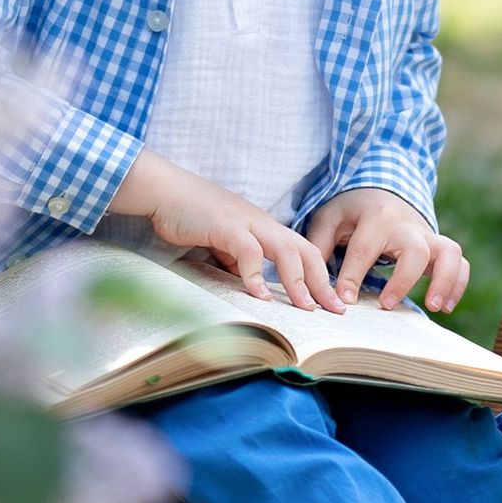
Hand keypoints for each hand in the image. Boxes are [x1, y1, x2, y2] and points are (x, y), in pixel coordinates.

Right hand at [115, 149, 342, 309]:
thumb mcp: (223, 245)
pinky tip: (260, 297)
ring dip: (299, 282)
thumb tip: (252, 289)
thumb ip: (240, 264)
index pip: (304, 252)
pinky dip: (257, 276)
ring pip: (286, 251)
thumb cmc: (192, 217)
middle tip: (336, 311)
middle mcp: (263, 224)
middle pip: (306, 251)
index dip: (320, 278)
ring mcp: (247, 223)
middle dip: (323, 283)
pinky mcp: (226, 226)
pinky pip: (250, 252)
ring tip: (307, 309)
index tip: (331, 304)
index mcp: (265, 228)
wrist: (165, 191)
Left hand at [304, 188, 470, 313]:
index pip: (364, 248)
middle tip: (388, 305)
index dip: (352, 276)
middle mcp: (405, 224)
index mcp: (375, 216)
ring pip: (450, 252)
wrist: (382, 189)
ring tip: (435, 307)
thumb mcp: (330, 218)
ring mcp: (426, 234)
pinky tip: (444, 307)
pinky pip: (460, 262)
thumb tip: (313, 282)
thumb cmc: (352, 211)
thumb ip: (318, 245)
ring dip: (445, 280)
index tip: (343, 301)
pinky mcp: (439, 246)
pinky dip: (458, 284)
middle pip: (415, 249)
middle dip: (404, 280)